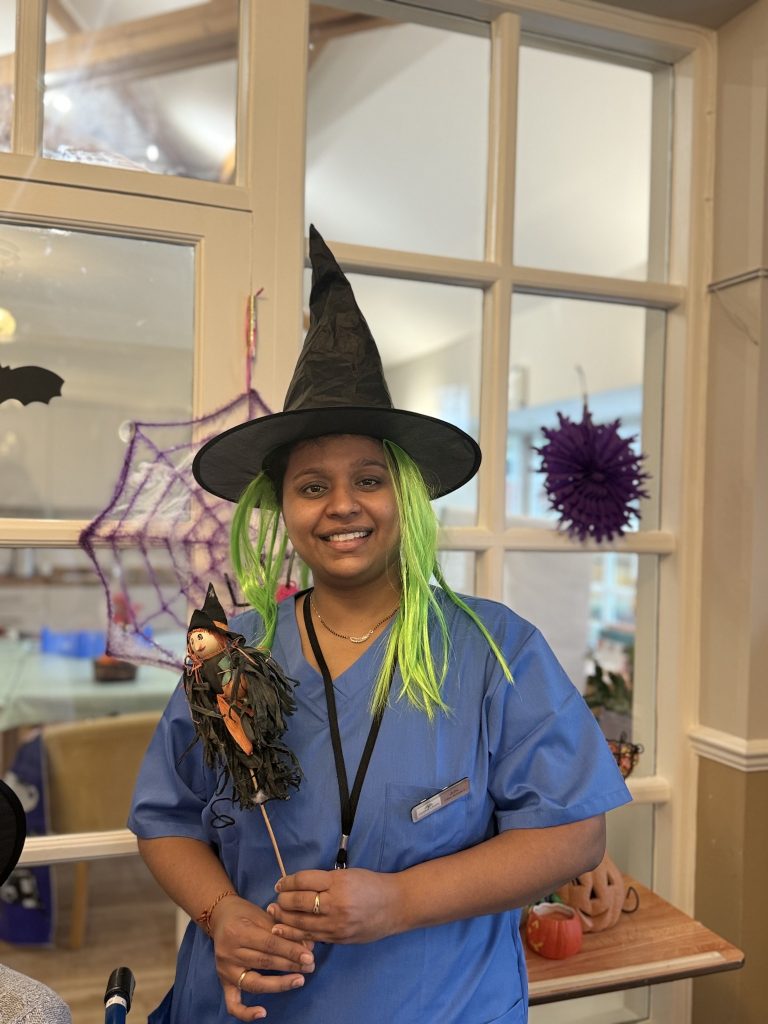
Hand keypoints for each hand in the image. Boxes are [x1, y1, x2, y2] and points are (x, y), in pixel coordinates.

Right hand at [210, 895, 314, 1020]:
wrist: (220, 916)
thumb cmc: (244, 913)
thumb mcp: (262, 914)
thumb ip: (283, 930)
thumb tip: (307, 947)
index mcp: (239, 932)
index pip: (269, 944)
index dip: (290, 951)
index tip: (309, 956)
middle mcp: (229, 953)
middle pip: (264, 962)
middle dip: (290, 965)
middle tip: (310, 966)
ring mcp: (225, 970)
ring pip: (254, 982)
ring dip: (279, 984)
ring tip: (299, 980)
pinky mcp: (223, 982)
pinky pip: (232, 1003)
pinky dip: (245, 1012)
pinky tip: (262, 1013)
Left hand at [269, 868, 399, 944]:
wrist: (396, 906)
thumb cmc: (371, 885)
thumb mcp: (348, 875)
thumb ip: (325, 880)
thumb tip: (297, 886)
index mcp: (338, 882)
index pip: (303, 881)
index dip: (287, 882)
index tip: (280, 883)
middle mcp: (336, 903)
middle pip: (299, 902)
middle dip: (283, 900)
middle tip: (276, 898)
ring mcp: (337, 924)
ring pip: (301, 923)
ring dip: (284, 918)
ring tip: (274, 914)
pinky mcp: (339, 939)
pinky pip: (312, 937)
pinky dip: (296, 934)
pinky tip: (285, 930)